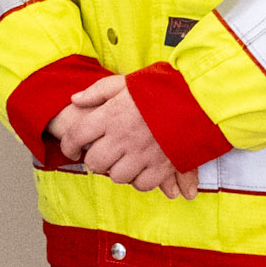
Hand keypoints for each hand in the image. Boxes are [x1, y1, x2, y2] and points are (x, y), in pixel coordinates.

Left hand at [51, 74, 197, 198]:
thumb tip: (75, 99)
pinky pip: (141, 184)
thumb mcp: (124, 82)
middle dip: (94, 161)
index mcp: (111, 115)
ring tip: (121, 162)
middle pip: (95, 161)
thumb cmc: (158, 89)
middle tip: (99, 157)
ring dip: (116, 171)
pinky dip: (138, 180)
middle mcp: (123, 137)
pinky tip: (140, 170)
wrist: (197, 99)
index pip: (77, 135)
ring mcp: (142, 154)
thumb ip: (97, 92)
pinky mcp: (161, 166)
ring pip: (116, 176)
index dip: (68, 145)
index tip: (71, 150)